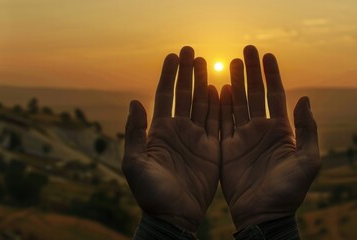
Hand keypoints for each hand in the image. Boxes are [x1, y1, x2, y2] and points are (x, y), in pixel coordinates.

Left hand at [123, 47, 219, 231]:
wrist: (174, 215)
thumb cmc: (151, 193)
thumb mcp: (135, 163)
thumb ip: (135, 133)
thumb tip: (134, 102)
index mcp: (161, 131)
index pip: (165, 96)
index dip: (169, 76)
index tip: (173, 55)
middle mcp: (179, 130)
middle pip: (185, 95)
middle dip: (188, 73)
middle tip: (192, 52)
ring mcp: (197, 138)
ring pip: (203, 105)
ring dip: (204, 84)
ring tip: (207, 62)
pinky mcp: (213, 149)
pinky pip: (218, 123)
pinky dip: (221, 106)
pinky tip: (222, 89)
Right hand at [220, 45, 320, 229]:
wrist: (264, 213)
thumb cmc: (289, 190)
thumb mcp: (308, 160)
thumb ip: (308, 129)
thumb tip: (304, 98)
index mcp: (280, 131)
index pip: (275, 95)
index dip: (271, 75)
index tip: (267, 55)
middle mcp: (261, 130)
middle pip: (254, 94)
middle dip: (250, 72)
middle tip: (246, 50)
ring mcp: (243, 138)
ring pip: (236, 104)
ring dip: (234, 83)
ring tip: (230, 62)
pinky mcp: (227, 148)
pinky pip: (221, 122)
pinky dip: (218, 105)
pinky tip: (216, 88)